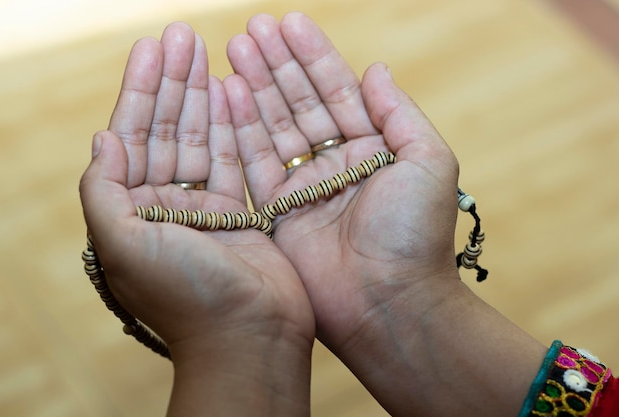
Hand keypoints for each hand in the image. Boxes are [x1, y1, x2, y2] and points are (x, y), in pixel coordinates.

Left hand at [80, 22, 313, 415]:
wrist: (249, 337)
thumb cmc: (186, 298)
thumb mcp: (124, 245)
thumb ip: (105, 190)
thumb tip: (103, 137)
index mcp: (131, 212)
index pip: (132, 137)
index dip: (140, 90)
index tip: (152, 48)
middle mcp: (165, 205)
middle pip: (166, 129)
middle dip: (173, 81)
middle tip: (182, 34)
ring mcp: (205, 207)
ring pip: (200, 138)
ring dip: (201, 94)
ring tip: (204, 49)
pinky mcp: (241, 212)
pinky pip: (233, 158)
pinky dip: (231, 125)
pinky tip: (231, 91)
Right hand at [225, 14, 547, 416]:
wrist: (389, 305)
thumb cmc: (416, 237)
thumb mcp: (427, 162)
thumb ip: (400, 113)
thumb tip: (375, 69)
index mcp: (372, 150)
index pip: (337, 92)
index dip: (313, 56)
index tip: (288, 22)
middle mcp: (335, 166)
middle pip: (299, 104)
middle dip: (276, 64)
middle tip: (251, 26)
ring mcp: (303, 189)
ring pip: (273, 127)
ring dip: (254, 87)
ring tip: (234, 47)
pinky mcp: (276, 214)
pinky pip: (254, 163)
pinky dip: (239, 129)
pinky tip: (225, 93)